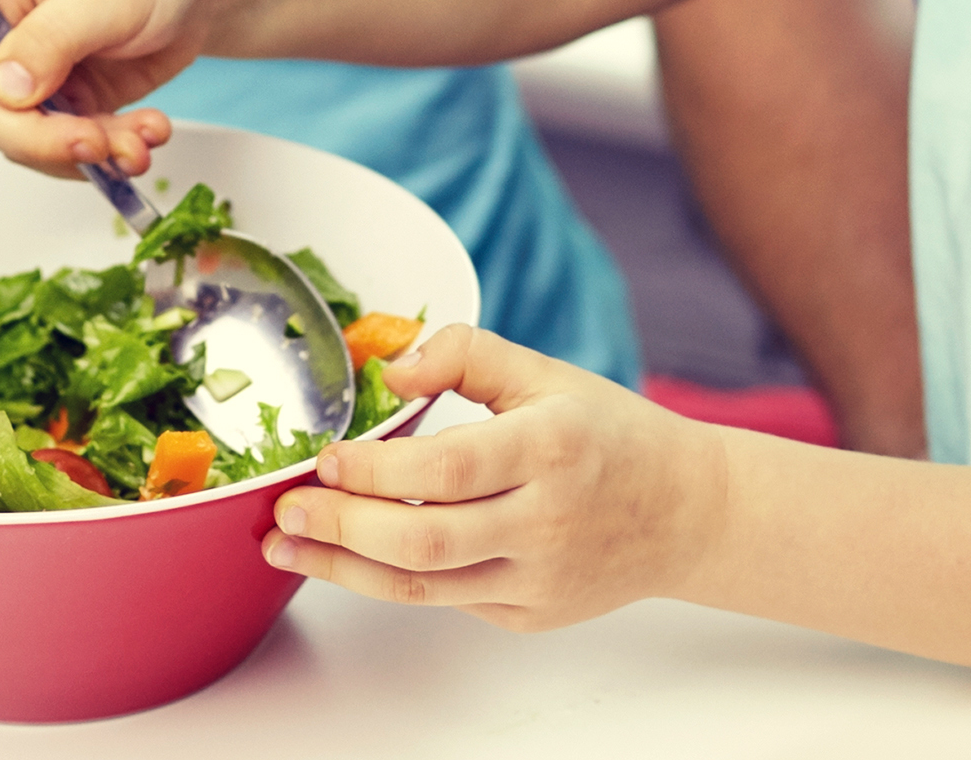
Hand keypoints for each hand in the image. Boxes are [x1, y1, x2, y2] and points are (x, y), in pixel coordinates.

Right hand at [0, 0, 216, 178]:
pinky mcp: (70, 109)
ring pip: (26, 143)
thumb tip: (2, 89)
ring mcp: (33, 81)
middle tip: (90, 142)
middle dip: (35, 137)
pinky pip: (69, 151)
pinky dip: (108, 155)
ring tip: (142, 139)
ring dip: (83, 152)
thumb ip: (54, 36)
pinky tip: (148, 137)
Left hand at [261, 325, 728, 630]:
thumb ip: (465, 355)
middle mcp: (547, 521)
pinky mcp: (528, 615)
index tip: (327, 457)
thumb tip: (392, 370)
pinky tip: (350, 559)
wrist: (686, 512)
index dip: (376, 469)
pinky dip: (391, 581)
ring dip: (343, 570)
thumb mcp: (545, 373)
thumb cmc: (608, 436)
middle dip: (340, 528)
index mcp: (552, 448)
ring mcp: (538, 579)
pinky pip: (447, 600)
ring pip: (422, 587)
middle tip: (285, 510)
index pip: (446, 468)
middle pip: (422, 539)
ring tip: (288, 547)